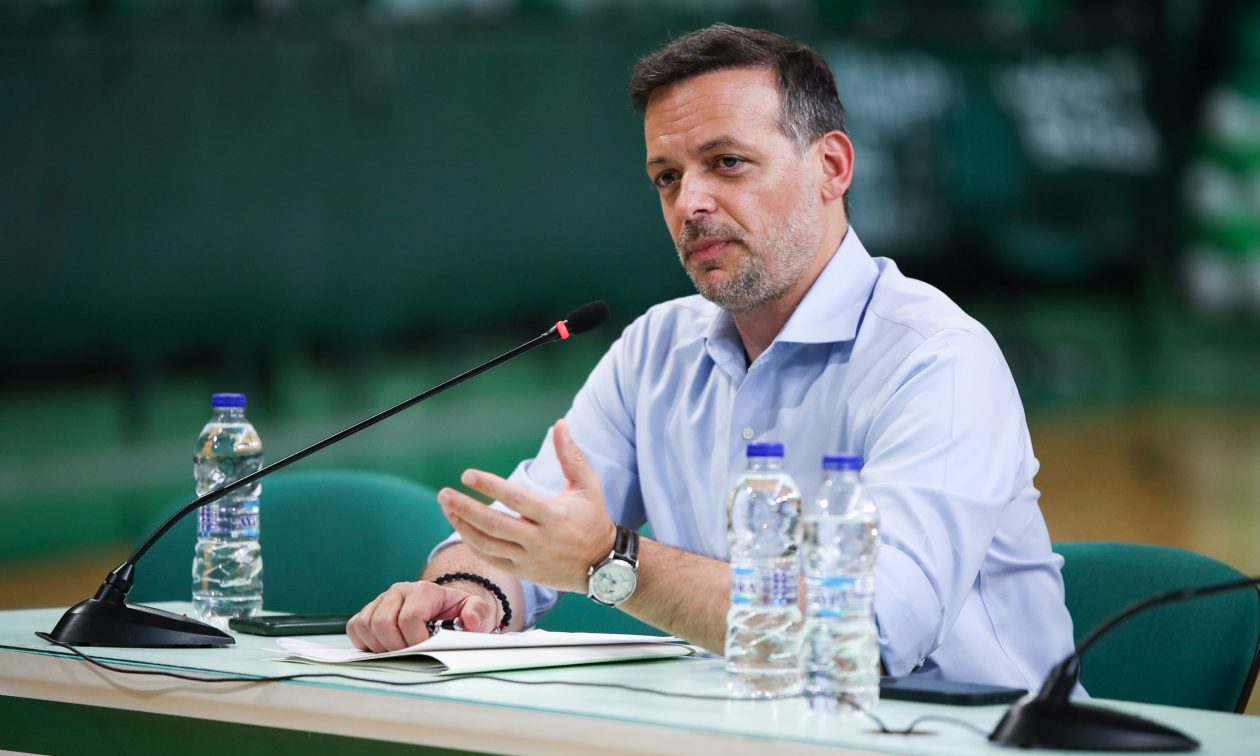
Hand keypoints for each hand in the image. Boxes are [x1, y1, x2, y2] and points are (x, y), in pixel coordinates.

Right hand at [347, 580, 498, 651]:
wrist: (447, 607)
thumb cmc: (459, 613)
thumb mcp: (477, 611)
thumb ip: (478, 613)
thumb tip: (470, 620)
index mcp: (424, 591)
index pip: (409, 618)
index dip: (416, 640)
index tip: (426, 649)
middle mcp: (399, 591)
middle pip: (383, 623)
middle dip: (396, 646)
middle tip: (411, 654)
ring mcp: (382, 600)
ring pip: (366, 625)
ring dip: (380, 646)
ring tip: (399, 651)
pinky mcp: (369, 610)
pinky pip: (356, 627)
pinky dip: (365, 642)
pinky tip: (384, 647)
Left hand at [437, 418, 615, 592]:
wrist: (602, 565)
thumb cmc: (593, 519)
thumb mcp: (588, 486)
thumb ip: (571, 456)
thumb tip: (560, 424)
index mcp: (554, 515)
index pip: (516, 499)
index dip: (490, 487)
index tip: (467, 475)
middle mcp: (540, 539)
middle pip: (494, 525)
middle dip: (465, 509)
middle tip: (444, 494)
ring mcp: (529, 559)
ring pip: (488, 545)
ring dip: (463, 526)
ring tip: (447, 507)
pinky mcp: (524, 573)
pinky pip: (491, 560)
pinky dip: (473, 544)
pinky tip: (462, 527)